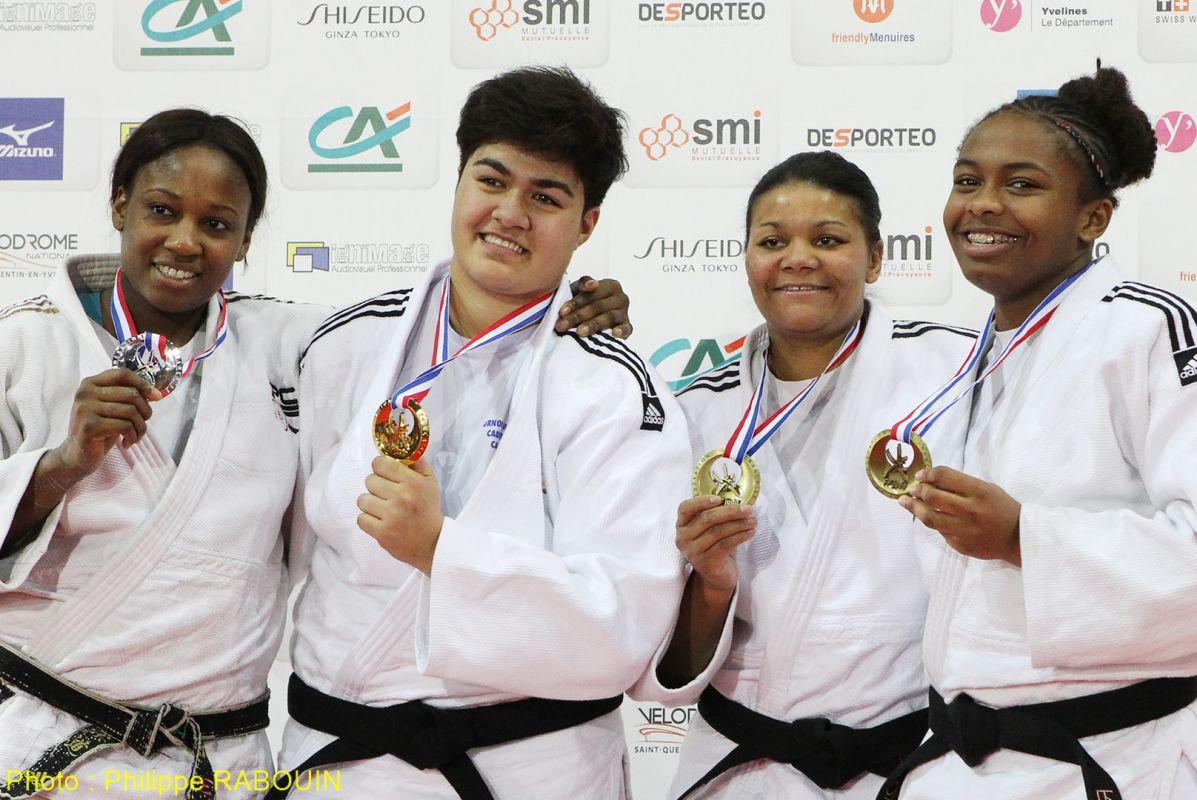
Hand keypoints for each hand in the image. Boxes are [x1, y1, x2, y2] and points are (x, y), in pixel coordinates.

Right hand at [53, 369, 161, 477]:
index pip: (122, 374)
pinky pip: (124, 426)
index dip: (143, 384)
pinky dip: (132, 436)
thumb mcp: (113, 409)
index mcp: (90, 383)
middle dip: (145, 411)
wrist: (77, 456)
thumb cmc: (100, 430)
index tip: (156, 396)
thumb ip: (128, 397)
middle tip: (142, 424)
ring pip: (130, 411)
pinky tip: (127, 443)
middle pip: (131, 394)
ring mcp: (85, 409)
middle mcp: (85, 393)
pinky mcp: (89, 426)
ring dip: (140, 427)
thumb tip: (156, 393)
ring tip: (136, 436)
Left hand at [357, 456, 443, 573]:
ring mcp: (391, 516)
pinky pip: (361, 519)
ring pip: (362, 500)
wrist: (432, 543)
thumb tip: (400, 449)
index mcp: (413, 482)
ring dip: (370, 504)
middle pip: (369, 480)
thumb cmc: (428, 509)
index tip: (384, 474)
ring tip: (382, 509)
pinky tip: (379, 521)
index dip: (380, 467)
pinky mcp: (382, 533)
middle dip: (376, 487)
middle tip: (386, 495)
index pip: (380, 463)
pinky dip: (368, 520)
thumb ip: (416, 463)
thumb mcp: (430, 482)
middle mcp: (401, 497)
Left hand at [555, 275, 631, 338]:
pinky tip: (614, 333)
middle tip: (562, 326)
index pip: (593, 293)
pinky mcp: (627, 327)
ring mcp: (624, 313)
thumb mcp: (580, 290)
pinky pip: (627, 328)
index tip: (561, 312)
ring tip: (579, 332)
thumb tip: (590, 285)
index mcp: (610, 286)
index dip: (576, 302)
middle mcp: (620, 298)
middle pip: (598, 306)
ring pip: (609, 317)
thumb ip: (583, 284)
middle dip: (578, 316)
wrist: (591, 317)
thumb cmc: (584, 302)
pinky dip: (622, 330)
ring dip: (593, 325)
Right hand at [675, 496, 755, 593]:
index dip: (701, 501)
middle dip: (731, 511)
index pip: (685, 508)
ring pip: (719, 531)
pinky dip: (740, 536)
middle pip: (707, 519)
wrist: (716, 575)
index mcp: (681, 525)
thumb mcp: (711, 528)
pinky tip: (750, 532)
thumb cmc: (714, 546)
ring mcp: (693, 552)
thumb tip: (739, 500)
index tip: (720, 498)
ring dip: (739, 524)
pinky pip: (726, 544)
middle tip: (748, 509)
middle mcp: (683, 538)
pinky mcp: (706, 562)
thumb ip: (717, 514)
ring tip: (753, 521)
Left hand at [899, 466, 1022, 565]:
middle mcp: (971, 511)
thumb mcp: (987, 489)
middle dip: (918, 490)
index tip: (920, 475)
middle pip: (933, 497)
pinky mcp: (961, 545)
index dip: (928, 473)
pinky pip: (940, 532)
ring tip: (905, 501)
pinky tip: (925, 515)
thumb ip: (961, 485)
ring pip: (929, 518)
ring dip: (913, 507)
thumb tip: (931, 480)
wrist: (1019, 538)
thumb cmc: (1001, 508)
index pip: (945, 476)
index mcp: (980, 492)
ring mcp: (965, 530)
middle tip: (913, 488)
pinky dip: (931, 522)